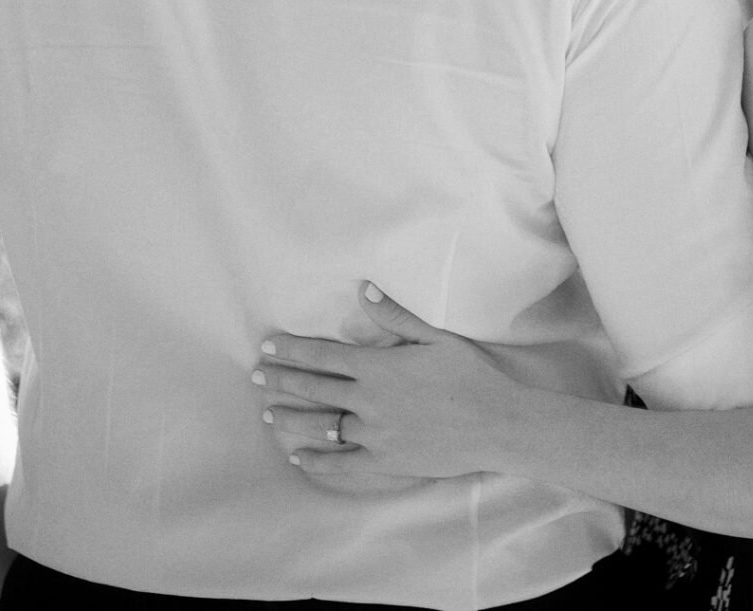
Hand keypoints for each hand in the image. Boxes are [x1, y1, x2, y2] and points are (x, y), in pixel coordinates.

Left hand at [254, 284, 521, 486]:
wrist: (496, 423)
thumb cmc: (471, 375)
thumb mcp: (436, 337)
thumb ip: (395, 316)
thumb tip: (364, 289)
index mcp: (378, 367)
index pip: (324, 355)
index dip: (293, 349)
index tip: (269, 345)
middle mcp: (368, 400)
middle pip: (315, 388)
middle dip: (282, 380)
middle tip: (257, 375)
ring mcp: (373, 434)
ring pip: (322, 425)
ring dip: (292, 418)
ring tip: (268, 413)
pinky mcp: (384, 462)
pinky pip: (342, 464)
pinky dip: (317, 461)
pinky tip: (298, 458)